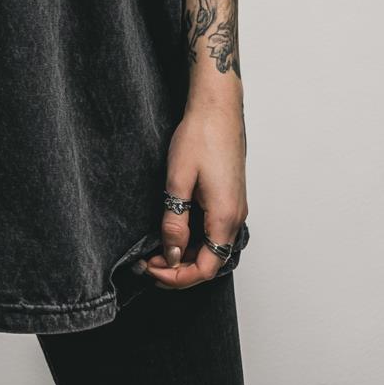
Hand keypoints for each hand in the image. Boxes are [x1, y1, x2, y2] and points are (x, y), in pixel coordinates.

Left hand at [142, 99, 247, 289]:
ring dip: (186, 254)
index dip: (177, 277)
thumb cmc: (200, 136)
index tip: (151, 269)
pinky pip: (214, 231)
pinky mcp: (230, 198)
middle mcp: (236, 217)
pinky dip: (194, 239)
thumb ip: (175, 221)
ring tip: (156, 249)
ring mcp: (235, 207)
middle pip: (210, 262)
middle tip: (147, 262)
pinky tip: (174, 231)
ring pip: (212, 247)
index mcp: (225, 217)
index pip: (205, 268)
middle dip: (178, 269)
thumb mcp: (178, 180)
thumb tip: (172, 254)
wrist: (217, 108)